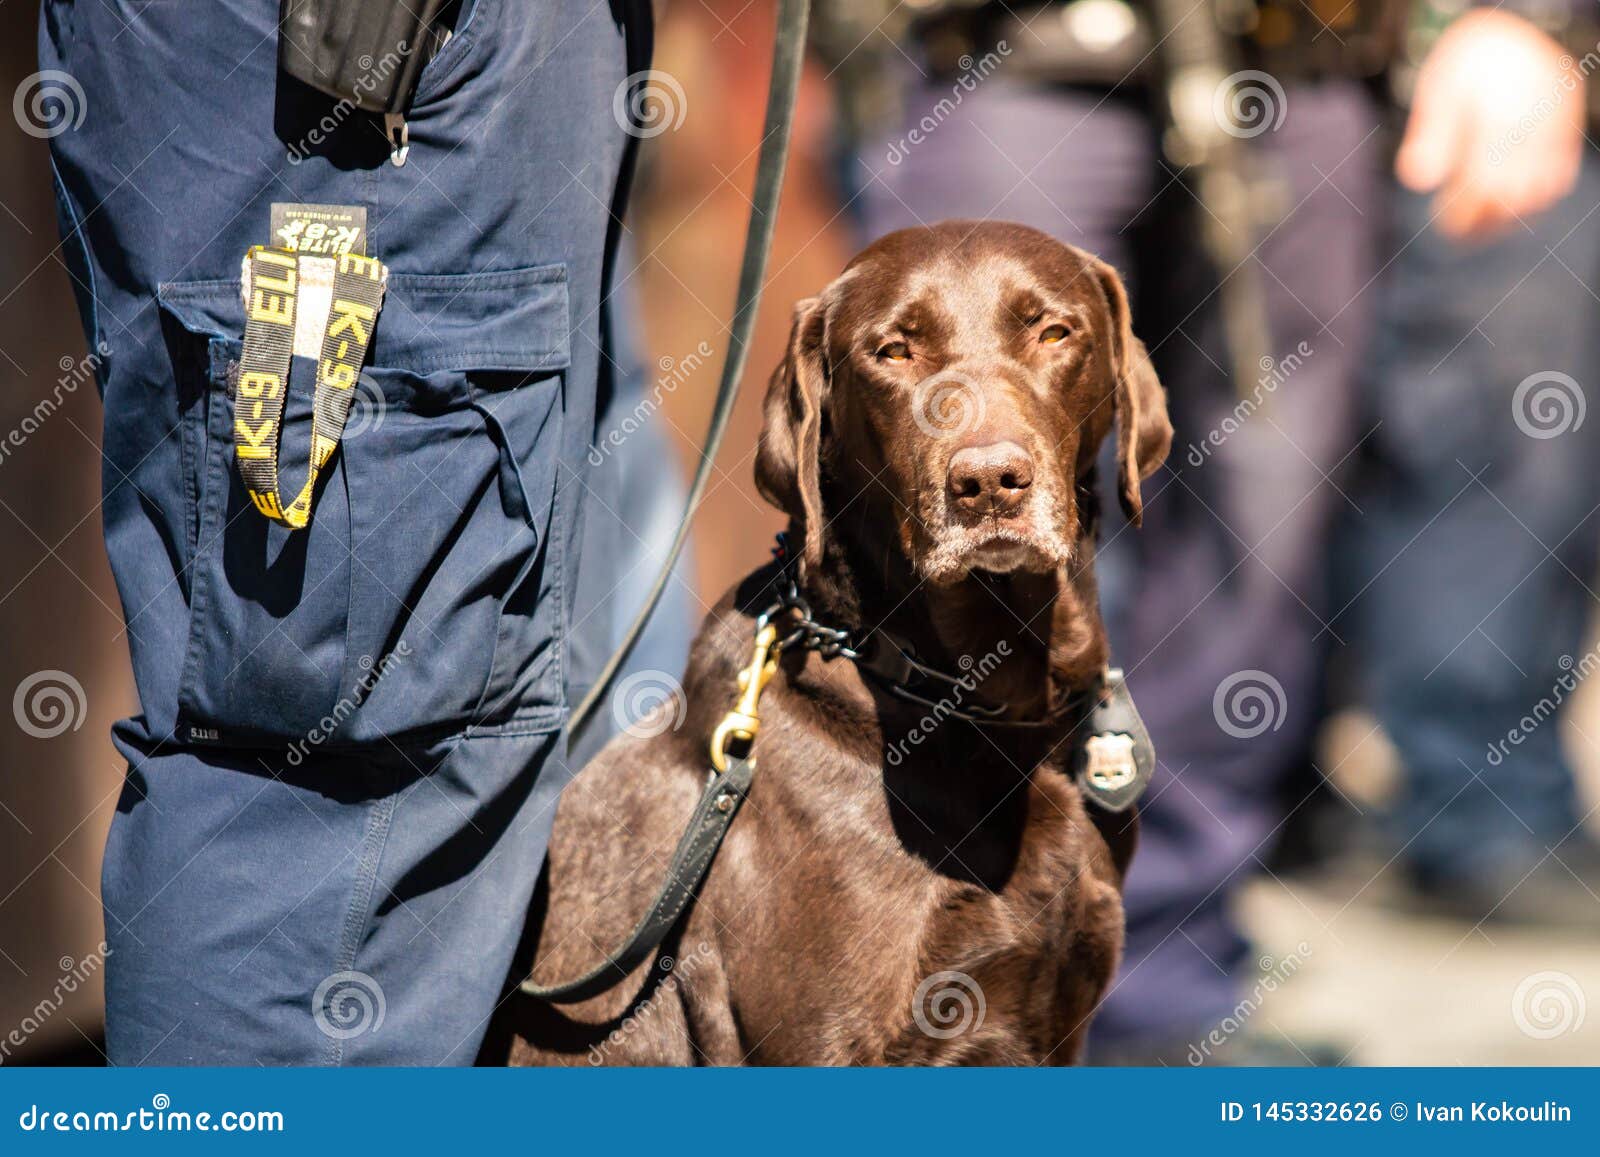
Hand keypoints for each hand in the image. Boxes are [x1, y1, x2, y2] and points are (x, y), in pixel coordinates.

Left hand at [1396, 10, 1583, 239]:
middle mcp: (1537, 125)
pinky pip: (1560, 176)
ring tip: (1478, 222)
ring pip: (1542, 191)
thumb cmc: (1465, 64)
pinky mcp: (1568, 128)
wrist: (1509, 29)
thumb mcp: (1438, 90)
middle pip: (1515, 195)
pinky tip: (1505, 203)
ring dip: (1511, 214)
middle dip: (1485, 220)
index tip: (1444, 225)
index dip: (1465, 214)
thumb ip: (1429, 134)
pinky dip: (1535, 197)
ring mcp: (1558, 127)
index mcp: (1502, 118)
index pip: (1486, 185)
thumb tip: (1417, 181)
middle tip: (1457, 229)